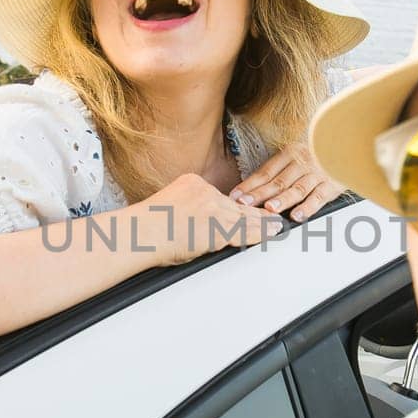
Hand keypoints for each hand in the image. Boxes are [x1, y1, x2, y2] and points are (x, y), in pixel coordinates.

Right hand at [139, 173, 287, 265]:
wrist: (140, 233)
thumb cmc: (144, 228)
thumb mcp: (166, 206)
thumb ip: (184, 209)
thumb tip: (192, 225)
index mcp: (192, 183)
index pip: (220, 196)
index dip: (236, 206)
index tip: (247, 208)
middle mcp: (206, 192)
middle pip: (236, 205)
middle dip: (255, 211)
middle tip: (272, 214)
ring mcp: (213, 209)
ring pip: (244, 217)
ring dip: (263, 222)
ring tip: (277, 224)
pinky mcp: (218, 227)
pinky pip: (244, 230)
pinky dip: (260, 232)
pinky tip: (271, 232)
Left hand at [229, 142, 343, 221]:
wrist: (349, 145)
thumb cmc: (318, 153)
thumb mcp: (296, 154)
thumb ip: (278, 169)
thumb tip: (251, 188)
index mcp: (289, 153)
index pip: (265, 171)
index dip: (249, 184)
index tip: (234, 196)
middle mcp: (302, 162)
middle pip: (278, 181)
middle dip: (259, 194)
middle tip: (244, 204)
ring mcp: (317, 174)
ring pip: (296, 189)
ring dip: (282, 200)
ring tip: (269, 209)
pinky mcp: (331, 185)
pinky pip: (318, 197)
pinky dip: (307, 207)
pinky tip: (297, 216)